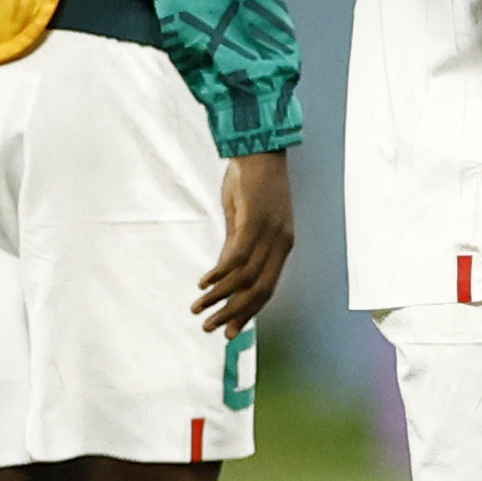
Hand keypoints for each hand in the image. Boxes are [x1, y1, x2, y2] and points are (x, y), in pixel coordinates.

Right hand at [198, 151, 294, 332]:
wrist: (259, 149)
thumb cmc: (252, 183)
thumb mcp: (245, 220)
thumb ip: (237, 247)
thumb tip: (225, 276)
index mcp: (282, 246)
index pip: (269, 289)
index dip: (249, 312)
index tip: (231, 331)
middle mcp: (281, 243)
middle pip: (260, 290)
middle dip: (235, 313)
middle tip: (212, 330)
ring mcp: (270, 232)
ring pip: (247, 277)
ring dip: (221, 297)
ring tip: (199, 309)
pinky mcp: (255, 220)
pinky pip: (238, 256)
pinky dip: (221, 274)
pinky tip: (204, 284)